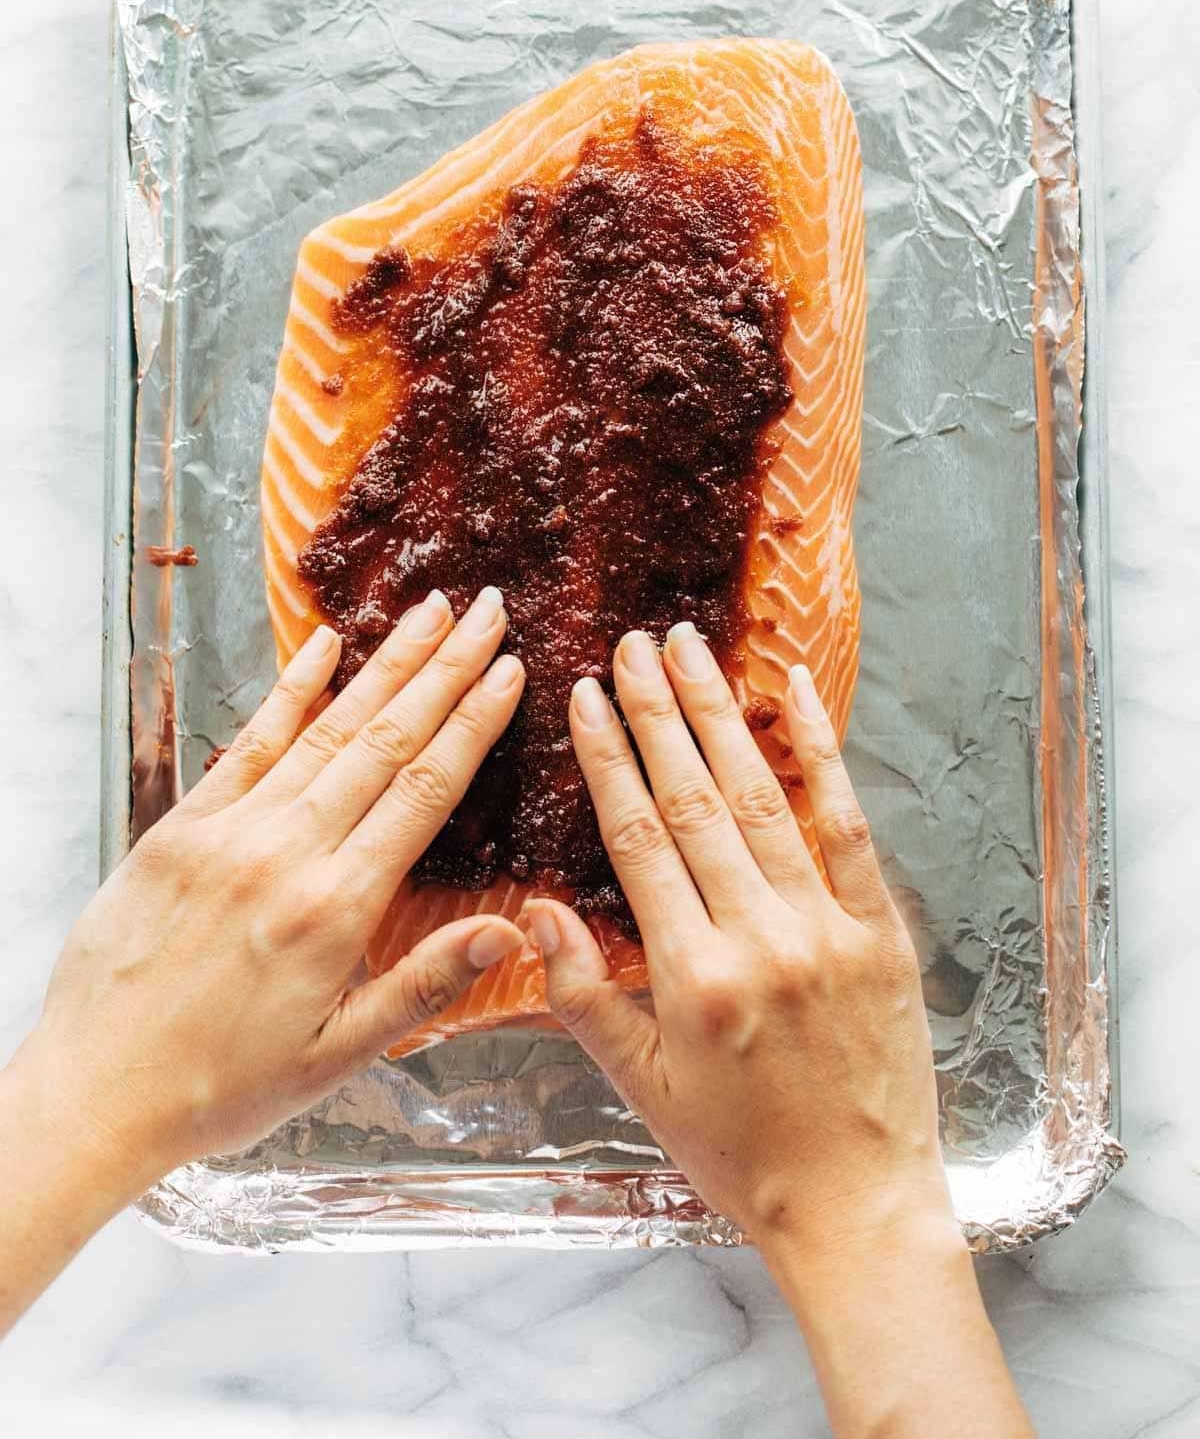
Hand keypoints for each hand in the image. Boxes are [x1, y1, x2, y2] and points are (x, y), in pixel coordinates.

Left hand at [24, 586, 525, 1186]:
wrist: (92, 1094)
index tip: (509, 670)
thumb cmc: (220, 1089)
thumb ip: (424, 983)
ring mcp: (229, 831)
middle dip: (444, 669)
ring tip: (430, 613)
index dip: (473, 722)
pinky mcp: (180, 827)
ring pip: (325, 729)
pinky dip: (290, 690)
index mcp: (335, 909)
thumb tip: (511, 931)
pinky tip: (324, 644)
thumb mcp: (337, 1056)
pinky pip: (247, 743)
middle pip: (384, 741)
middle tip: (487, 612)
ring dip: (385, 664)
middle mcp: (286, 853)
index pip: (424, 790)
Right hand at [525, 627, 1030, 1437]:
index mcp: (691, 976)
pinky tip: (796, 698)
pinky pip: (847, 826)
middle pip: (694, 800)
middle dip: (658, 713)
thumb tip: (532, 913)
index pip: (638, 839)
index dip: (608, 760)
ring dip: (722, 717)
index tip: (585, 697)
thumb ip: (583, 995)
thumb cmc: (739, 1154)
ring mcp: (825, 928)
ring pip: (760, 798)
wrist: (856, 1206)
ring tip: (691, 651)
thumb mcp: (641, 1089)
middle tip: (634, 646)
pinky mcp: (879, 930)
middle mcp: (757, 938)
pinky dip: (822, 756)